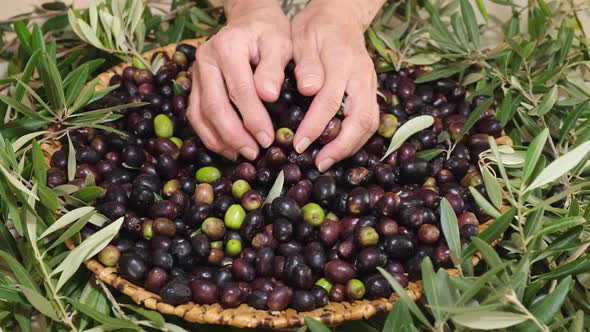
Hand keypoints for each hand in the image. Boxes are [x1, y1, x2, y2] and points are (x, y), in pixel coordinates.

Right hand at [187, 0, 291, 160]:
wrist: (249, 20)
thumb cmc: (269, 33)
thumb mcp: (280, 44)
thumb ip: (274, 69)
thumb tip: (269, 97)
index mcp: (228, 47)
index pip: (239, 91)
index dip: (253, 119)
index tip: (268, 139)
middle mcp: (205, 59)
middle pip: (214, 106)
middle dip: (234, 135)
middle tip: (254, 153)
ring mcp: (195, 72)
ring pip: (199, 114)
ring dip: (219, 140)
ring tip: (242, 155)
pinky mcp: (193, 84)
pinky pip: (195, 115)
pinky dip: (209, 135)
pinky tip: (228, 148)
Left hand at [291, 0, 383, 171]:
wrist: (340, 16)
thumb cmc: (315, 28)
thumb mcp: (302, 38)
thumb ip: (306, 65)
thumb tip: (308, 90)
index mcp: (343, 62)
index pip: (330, 101)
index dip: (315, 127)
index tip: (298, 144)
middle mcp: (362, 76)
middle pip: (361, 119)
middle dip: (341, 146)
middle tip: (319, 163)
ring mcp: (370, 84)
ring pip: (370, 123)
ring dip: (351, 146)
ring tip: (328, 160)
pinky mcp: (371, 91)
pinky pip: (370, 119)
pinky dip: (357, 138)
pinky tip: (340, 148)